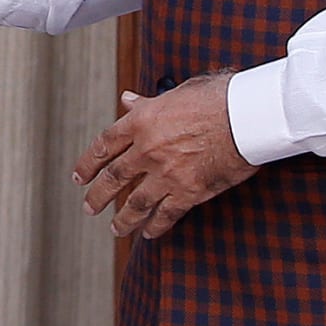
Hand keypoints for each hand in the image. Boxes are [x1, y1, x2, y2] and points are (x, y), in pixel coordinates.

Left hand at [71, 73, 256, 238]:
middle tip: (89, 207)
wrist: (245, 117)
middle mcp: (148, 149)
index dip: (88, 163)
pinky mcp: (188, 191)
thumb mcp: (176, 93)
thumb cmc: (217, 98)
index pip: (104, 144)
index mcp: (141, 121)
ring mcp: (166, 173)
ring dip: (123, 219)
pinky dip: (155, 226)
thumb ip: (148, 103)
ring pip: (135, 202)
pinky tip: (149, 233)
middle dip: (98, 196)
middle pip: (114, 177)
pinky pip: (166, 214)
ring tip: (116, 228)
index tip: (80, 176)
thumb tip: (128, 100)